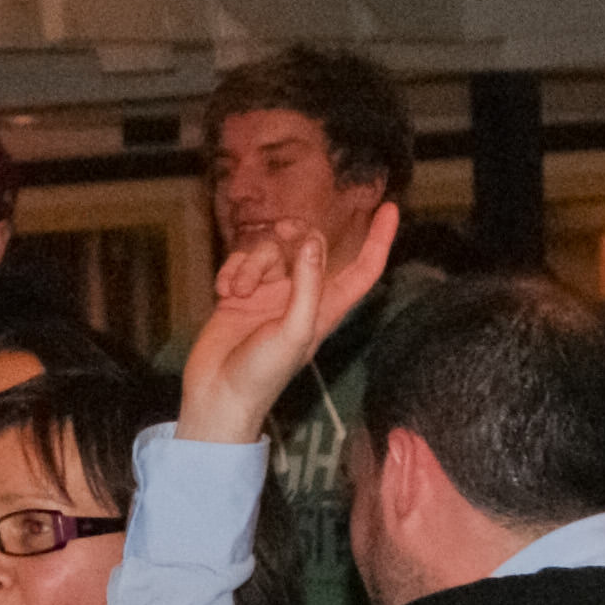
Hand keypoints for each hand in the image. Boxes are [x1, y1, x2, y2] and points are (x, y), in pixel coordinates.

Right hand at [177, 203, 399, 445]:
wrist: (215, 395)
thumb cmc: (262, 375)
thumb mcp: (293, 331)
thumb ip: (308, 285)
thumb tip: (313, 242)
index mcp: (325, 308)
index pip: (363, 269)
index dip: (378, 240)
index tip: (388, 209)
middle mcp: (300, 296)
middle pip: (309, 246)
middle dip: (294, 236)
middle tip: (280, 233)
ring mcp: (268, 295)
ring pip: (270, 251)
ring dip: (252, 262)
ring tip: (238, 289)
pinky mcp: (240, 295)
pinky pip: (241, 263)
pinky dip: (232, 270)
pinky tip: (223, 291)